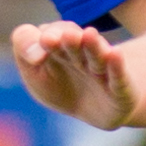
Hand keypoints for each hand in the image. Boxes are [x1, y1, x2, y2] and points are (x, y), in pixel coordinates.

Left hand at [9, 16, 140, 128]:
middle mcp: (82, 55)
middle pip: (75, 44)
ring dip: (92, 47)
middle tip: (68, 35)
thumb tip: (36, 52)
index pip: (53, 35)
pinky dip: (116, 66)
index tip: (46, 41)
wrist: (98, 111)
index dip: (49, 35)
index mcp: (60, 47)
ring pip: (96, 57)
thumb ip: (25, 55)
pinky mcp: (120, 89)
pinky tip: (115, 53)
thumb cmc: (62, 88)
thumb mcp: (35, 75)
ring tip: (89, 35)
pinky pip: (117, 76)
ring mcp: (102, 72)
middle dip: (70, 39)